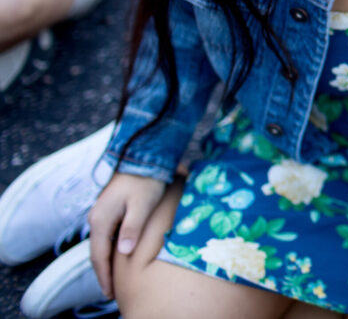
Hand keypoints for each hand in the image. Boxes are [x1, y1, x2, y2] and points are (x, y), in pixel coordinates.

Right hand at [88, 173, 165, 297]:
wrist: (144, 157)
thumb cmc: (146, 181)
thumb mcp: (142, 205)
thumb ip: (132, 228)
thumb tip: (124, 252)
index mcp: (101, 220)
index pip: (98, 256)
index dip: (104, 276)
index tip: (110, 294)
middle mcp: (96, 218)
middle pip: (97, 252)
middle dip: (104, 273)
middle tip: (112, 293)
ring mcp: (102, 213)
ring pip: (102, 244)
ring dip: (108, 261)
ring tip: (116, 278)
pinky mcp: (110, 209)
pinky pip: (108, 235)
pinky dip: (112, 249)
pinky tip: (121, 255)